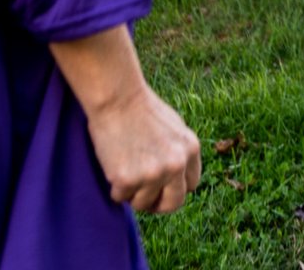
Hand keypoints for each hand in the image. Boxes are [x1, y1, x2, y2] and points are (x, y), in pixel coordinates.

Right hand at [83, 82, 202, 214]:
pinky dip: (115, 188)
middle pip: (173, 204)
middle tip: (142, 195)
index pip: (191, 186)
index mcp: (191, 150)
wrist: (118, 98)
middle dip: (157, 204)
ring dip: (132, 194)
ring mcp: (153, 174)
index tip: (161, 187)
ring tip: (124, 169)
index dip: (174, 189)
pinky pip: (120, 198)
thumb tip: (177, 178)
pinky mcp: (128, 179)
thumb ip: (178, 153)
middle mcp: (176, 164)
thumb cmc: (141, 110)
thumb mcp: (174, 129)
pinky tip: (113, 165)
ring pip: (143, 204)